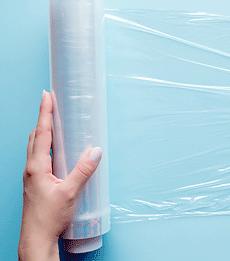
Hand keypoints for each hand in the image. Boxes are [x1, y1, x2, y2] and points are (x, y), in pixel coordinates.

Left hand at [18, 90, 101, 260]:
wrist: (37, 237)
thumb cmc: (48, 218)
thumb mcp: (70, 193)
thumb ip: (83, 171)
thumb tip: (96, 151)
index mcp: (36, 167)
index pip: (41, 133)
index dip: (44, 112)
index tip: (46, 95)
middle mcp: (31, 168)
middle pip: (35, 135)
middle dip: (43, 117)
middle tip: (52, 103)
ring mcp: (32, 175)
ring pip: (35, 145)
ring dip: (43, 131)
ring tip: (54, 121)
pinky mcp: (36, 181)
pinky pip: (39, 156)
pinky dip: (45, 145)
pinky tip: (56, 149)